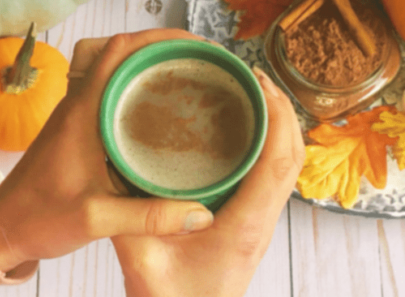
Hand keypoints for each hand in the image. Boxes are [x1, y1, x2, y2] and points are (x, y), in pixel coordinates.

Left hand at [0, 29, 216, 271]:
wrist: (4, 227)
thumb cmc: (39, 218)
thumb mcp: (96, 219)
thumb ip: (149, 217)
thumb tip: (201, 215)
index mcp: (81, 113)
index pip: (117, 52)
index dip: (157, 40)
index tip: (192, 48)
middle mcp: (79, 105)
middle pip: (122, 55)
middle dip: (162, 50)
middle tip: (199, 63)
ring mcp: (79, 116)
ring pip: (118, 74)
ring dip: (150, 68)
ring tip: (188, 78)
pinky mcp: (80, 131)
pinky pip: (113, 97)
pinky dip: (138, 93)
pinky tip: (162, 114)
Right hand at [112, 68, 305, 296]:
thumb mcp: (141, 259)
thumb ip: (130, 217)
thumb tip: (117, 168)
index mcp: (243, 225)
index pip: (277, 159)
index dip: (276, 115)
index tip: (257, 81)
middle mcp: (261, 219)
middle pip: (291, 155)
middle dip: (281, 110)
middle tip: (252, 76)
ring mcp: (260, 220)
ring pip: (286, 165)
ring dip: (278, 125)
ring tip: (252, 93)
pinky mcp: (252, 220)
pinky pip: (272, 174)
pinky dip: (268, 144)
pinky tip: (244, 130)